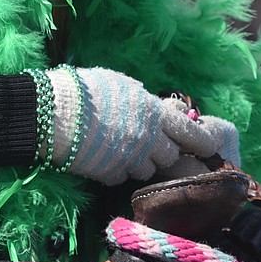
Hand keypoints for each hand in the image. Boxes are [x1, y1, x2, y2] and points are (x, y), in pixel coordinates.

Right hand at [47, 69, 237, 186]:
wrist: (53, 111)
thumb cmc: (85, 89)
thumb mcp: (120, 84)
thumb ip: (143, 98)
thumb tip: (157, 104)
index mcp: (153, 112)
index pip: (189, 132)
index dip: (201, 141)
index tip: (208, 147)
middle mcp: (148, 138)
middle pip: (169, 155)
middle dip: (162, 151)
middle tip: (148, 143)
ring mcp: (130, 159)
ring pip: (147, 170)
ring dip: (139, 163)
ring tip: (118, 148)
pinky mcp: (111, 175)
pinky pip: (121, 177)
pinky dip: (115, 170)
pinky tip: (101, 157)